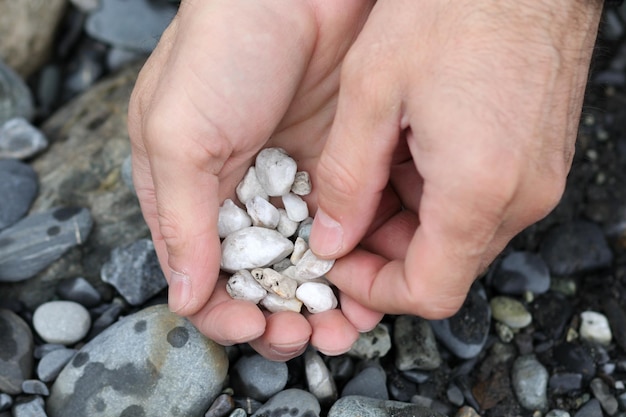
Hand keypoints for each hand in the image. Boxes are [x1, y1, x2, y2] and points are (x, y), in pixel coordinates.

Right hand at [128, 0, 381, 359]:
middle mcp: (243, 195)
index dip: (225, 309)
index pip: (203, 272)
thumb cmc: (224, 48)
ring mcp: (295, 185)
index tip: (254, 324)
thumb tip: (185, 297)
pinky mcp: (343, 171)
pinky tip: (369, 290)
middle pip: (261, 278)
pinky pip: (350, 234)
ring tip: (343, 328)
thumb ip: (181, 218)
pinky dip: (358, 267)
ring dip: (324, 304)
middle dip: (282, 316)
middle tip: (306, 337)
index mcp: (191, 192)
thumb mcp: (178, 131)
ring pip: (309, 266)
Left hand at [309, 0, 602, 318]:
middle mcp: (522, 195)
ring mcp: (537, 178)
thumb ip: (347, 179)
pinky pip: (481, 204)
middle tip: (346, 213)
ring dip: (409, 221)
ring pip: (461, 237)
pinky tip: (410, 152)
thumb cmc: (453, 5)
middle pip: (445, 267)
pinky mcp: (539, 159)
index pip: (429, 291)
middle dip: (386, 252)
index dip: (375, 291)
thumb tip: (333, 239)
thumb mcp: (372, 92)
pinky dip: (437, 197)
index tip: (340, 266)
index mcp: (478, 188)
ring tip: (375, 170)